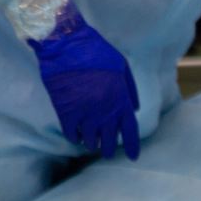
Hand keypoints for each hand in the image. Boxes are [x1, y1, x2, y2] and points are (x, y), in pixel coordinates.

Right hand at [27, 3, 141, 160]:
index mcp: (121, 98)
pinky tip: (76, 136)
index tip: (133, 156)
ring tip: (90, 143)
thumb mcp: (121, 65)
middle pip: (109, 139)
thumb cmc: (95, 50)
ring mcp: (85, 113)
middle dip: (109, 148)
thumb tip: (134, 109)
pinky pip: (72, 134)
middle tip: (107, 151)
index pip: (129, 130)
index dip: (132, 145)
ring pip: (90, 140)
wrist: (66, 44)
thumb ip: (130, 89)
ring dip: (92, 143)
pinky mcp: (66, 113)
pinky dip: (75, 137)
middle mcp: (105, 110)